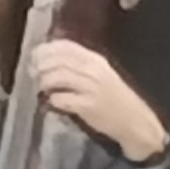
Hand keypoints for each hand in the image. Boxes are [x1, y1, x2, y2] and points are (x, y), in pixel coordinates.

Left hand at [33, 41, 167, 162]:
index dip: (45, 50)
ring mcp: (91, 88)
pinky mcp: (88, 106)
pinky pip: (60, 98)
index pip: (65, 46)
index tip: (35, 58)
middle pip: (57, 60)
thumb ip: (80, 65)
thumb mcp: (102, 74)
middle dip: (40, 66)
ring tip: (42, 89)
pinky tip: (54, 102)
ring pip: (56, 77)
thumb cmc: (116, 99)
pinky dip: (52, 99)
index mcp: (96, 60)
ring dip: (44, 82)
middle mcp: (94, 71)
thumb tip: (48, 59)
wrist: (135, 122)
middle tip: (34, 75)